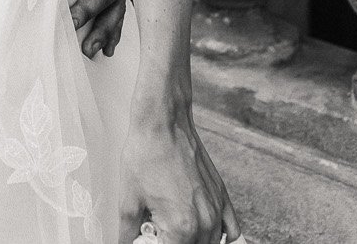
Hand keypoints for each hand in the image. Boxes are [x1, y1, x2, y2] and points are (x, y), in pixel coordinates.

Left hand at [118, 105, 237, 243]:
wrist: (163, 123)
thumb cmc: (146, 155)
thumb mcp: (128, 200)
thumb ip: (128, 232)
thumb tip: (125, 243)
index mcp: (181, 227)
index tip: (147, 237)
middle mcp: (204, 221)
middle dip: (172, 242)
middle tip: (155, 231)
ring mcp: (216, 209)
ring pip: (211, 243)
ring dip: (193, 242)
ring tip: (171, 229)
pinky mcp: (221, 196)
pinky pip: (231, 229)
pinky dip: (219, 236)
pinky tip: (201, 231)